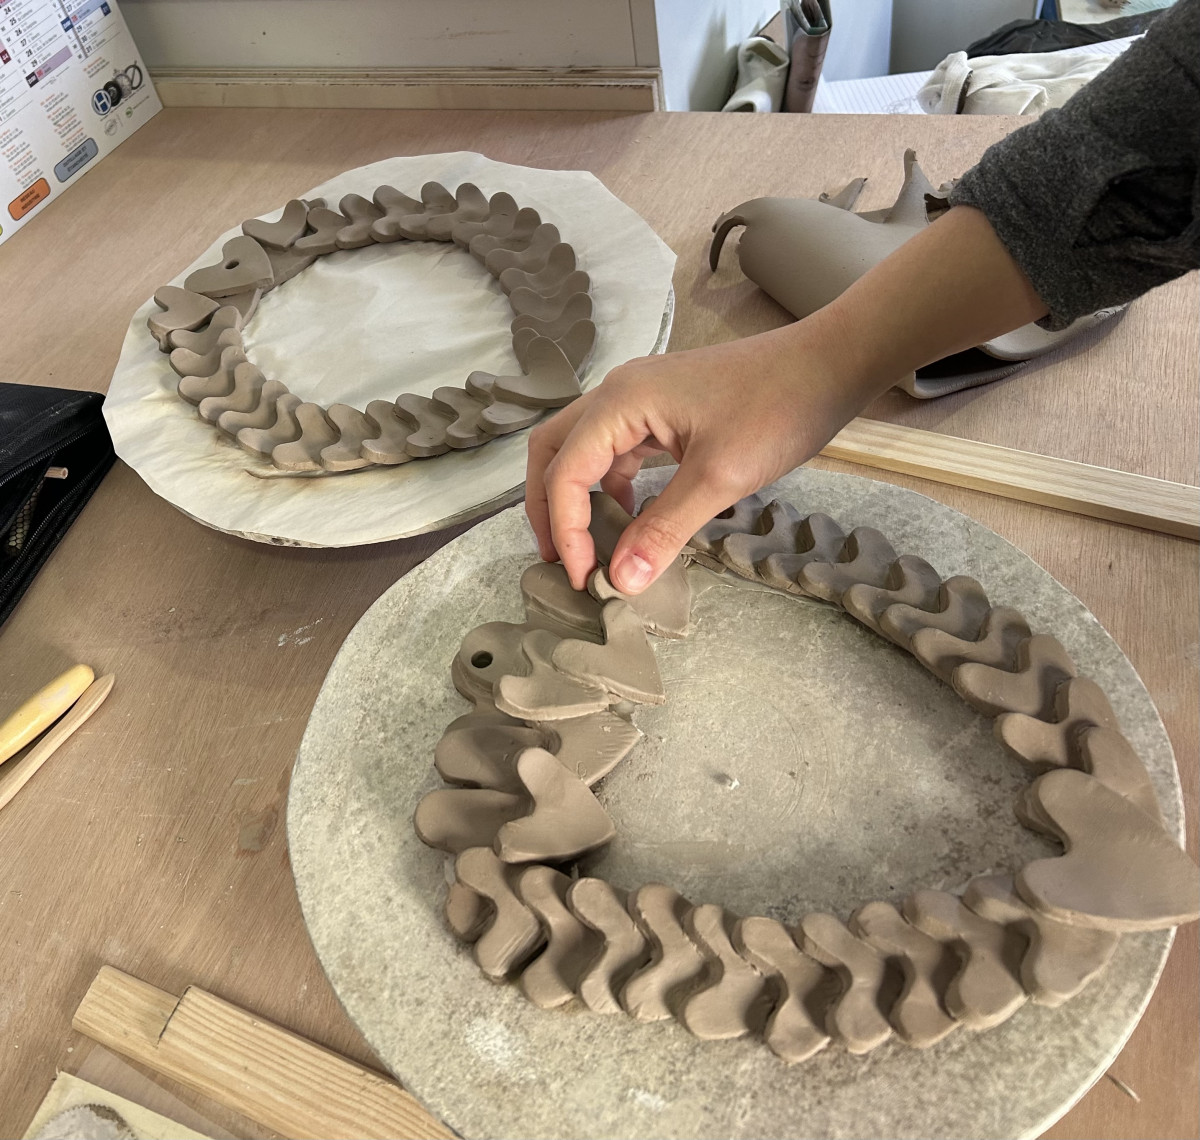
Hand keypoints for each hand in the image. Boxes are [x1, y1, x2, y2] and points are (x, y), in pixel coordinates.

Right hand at [525, 318, 872, 593]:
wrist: (830, 363)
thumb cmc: (777, 408)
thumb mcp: (719, 477)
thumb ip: (664, 528)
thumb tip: (621, 581)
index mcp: (621, 401)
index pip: (564, 471)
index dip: (566, 529)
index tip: (584, 577)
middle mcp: (619, 394)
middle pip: (554, 451)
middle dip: (549, 509)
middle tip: (563, 561)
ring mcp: (641, 399)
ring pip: (583, 451)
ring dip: (577, 498)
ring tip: (590, 549)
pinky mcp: (664, 411)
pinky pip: (617, 451)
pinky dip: (611, 488)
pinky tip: (629, 519)